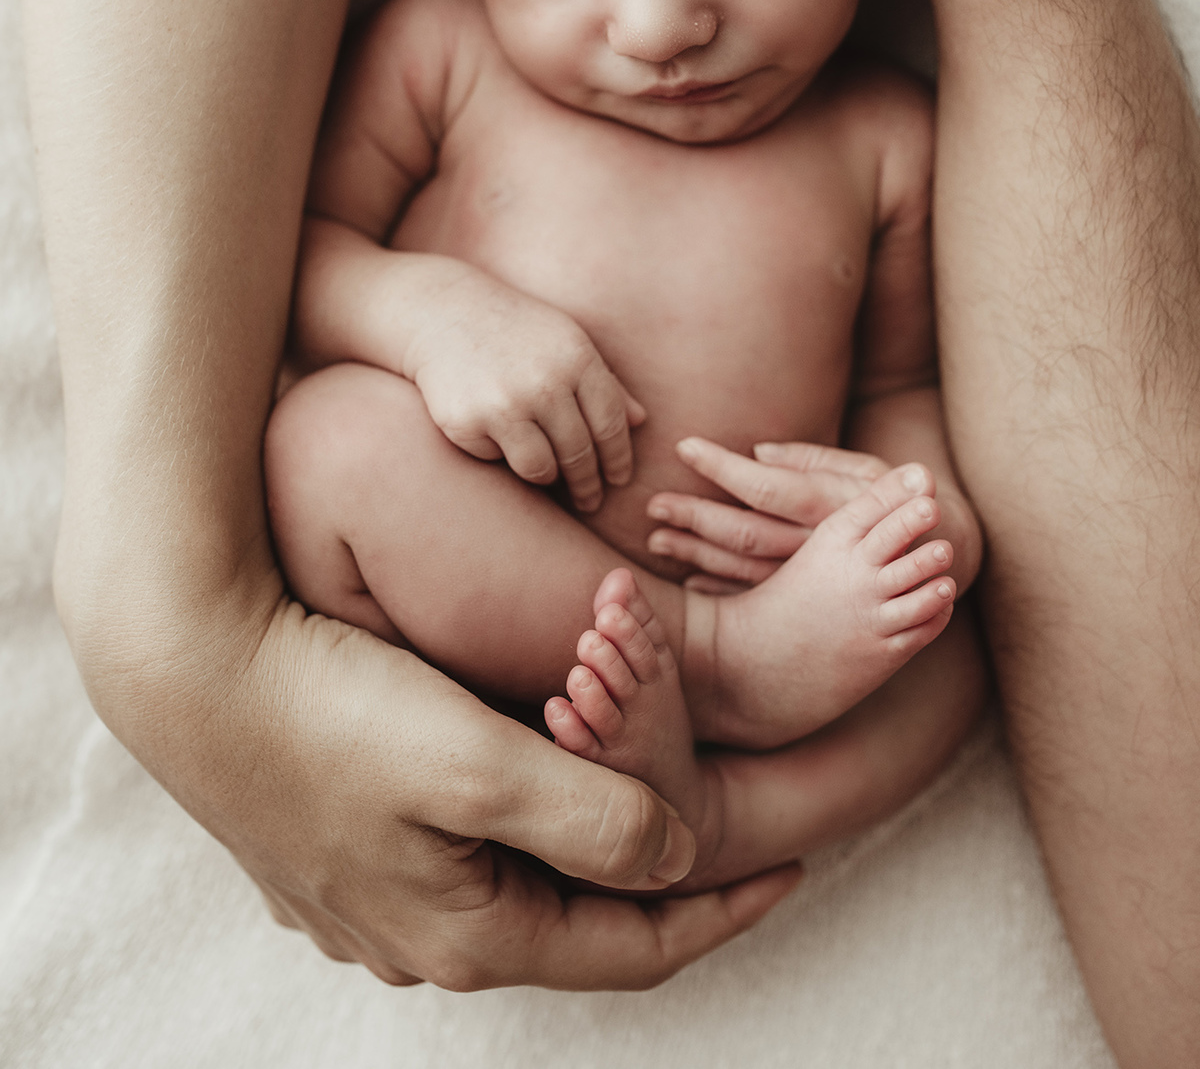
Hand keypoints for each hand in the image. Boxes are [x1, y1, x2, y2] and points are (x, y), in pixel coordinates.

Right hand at [72, 573, 798, 988]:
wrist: (190, 669)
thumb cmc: (335, 711)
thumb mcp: (481, 767)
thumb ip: (594, 819)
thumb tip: (678, 854)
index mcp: (467, 933)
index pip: (629, 949)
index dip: (721, 912)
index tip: (791, 866)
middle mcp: (419, 936)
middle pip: (572, 919)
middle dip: (651, 873)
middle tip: (722, 814)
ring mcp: (370, 899)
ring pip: (512, 882)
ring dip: (579, 838)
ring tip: (635, 781)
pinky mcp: (336, 848)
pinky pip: (455, 851)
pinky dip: (512, 819)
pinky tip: (526, 766)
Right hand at [405, 265, 644, 511]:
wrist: (442, 311)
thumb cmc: (515, 329)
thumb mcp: (566, 341)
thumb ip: (604, 381)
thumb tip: (640, 421)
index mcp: (577, 358)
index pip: (611, 424)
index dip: (619, 459)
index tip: (619, 480)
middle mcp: (545, 382)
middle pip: (580, 453)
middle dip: (589, 484)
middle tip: (591, 502)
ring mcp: (505, 403)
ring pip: (541, 469)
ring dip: (548, 476)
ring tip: (548, 473)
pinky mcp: (468, 422)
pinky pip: (498, 460)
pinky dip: (503, 456)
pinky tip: (498, 438)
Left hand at [648, 437, 889, 591]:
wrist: (944, 557)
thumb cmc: (901, 500)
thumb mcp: (868, 469)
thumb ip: (813, 460)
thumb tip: (758, 453)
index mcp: (830, 505)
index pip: (763, 485)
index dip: (721, 466)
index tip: (684, 446)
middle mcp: (817, 547)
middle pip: (743, 533)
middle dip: (694, 517)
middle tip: (653, 505)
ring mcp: (812, 580)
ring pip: (743, 568)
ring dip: (697, 554)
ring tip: (658, 540)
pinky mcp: (811, 602)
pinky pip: (758, 599)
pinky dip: (722, 591)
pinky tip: (691, 584)